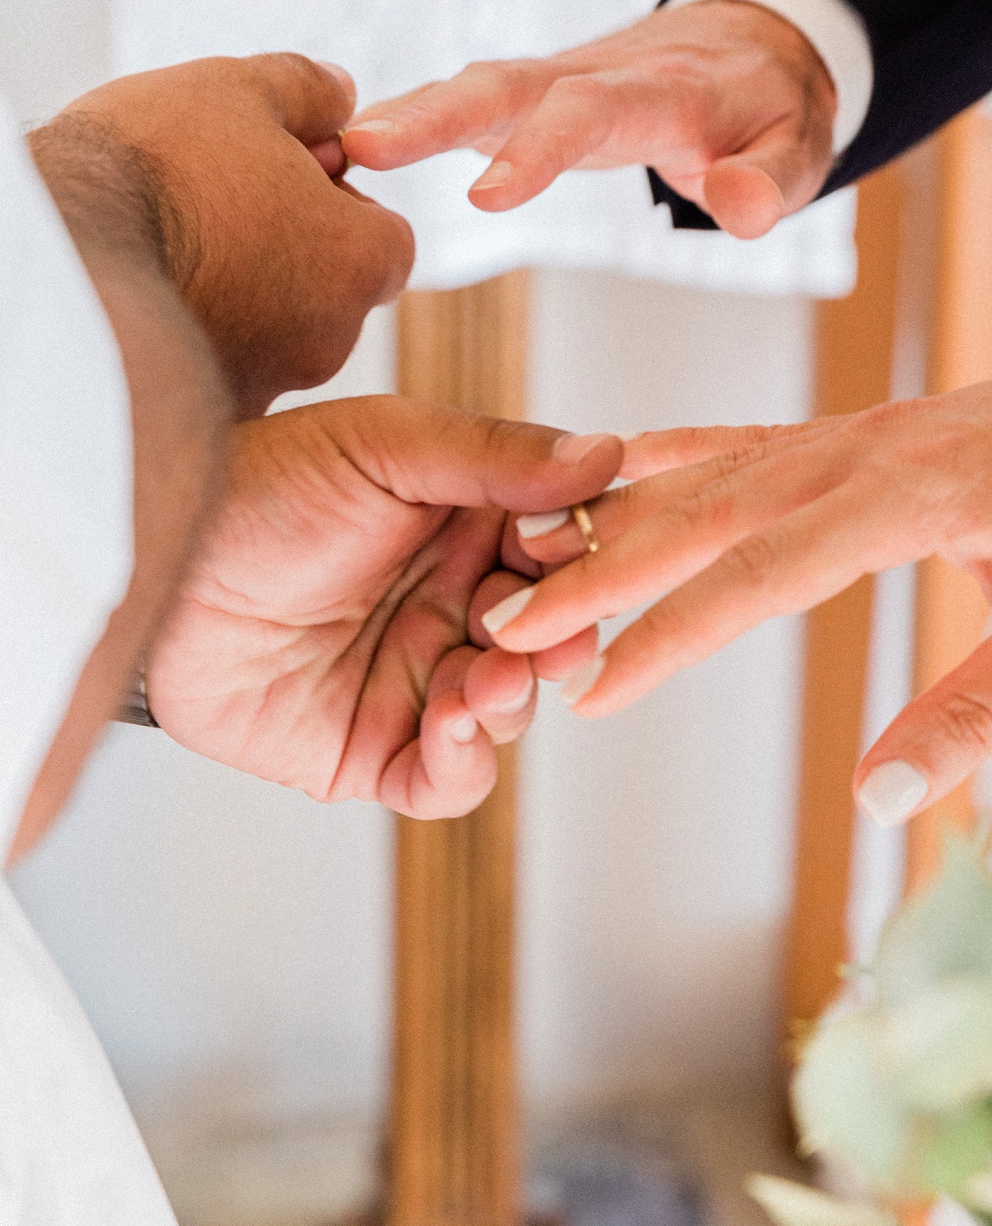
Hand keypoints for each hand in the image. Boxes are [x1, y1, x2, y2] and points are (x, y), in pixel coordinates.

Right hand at [38, 53, 415, 412]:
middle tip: (221, 206)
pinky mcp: (206, 412)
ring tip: (176, 244)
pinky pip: (219, 364)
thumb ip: (306, 91)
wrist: (61, 258)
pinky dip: (200, 332)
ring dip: (244, 292)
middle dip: (292, 249)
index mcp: (356, 261)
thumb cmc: (153, 172)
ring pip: (275, 332)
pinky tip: (156, 290)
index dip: (340, 203)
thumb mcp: (239, 91)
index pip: (386, 238)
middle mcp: (329, 338)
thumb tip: (338, 92)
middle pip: (332, 289)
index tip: (284, 179)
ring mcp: (268, 382)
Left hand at [146, 398, 620, 819]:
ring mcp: (419, 680)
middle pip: (552, 637)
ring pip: (512, 709)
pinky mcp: (376, 750)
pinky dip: (468, 760)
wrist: (152, 564)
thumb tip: (606, 455)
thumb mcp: (382, 445)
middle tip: (551, 634)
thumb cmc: (254, 488)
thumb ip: (493, 455)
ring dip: (515, 695)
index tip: (579, 549)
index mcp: (469, 525)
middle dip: (562, 639)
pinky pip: (450, 780)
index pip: (564, 548)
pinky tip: (453, 720)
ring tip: (487, 674)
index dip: (584, 557)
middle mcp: (454, 604)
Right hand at [342, 0, 836, 239]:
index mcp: (661, 92)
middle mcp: (595, 73)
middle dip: (434, 114)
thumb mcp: (800, 148)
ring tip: (333, 150)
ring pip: (476, 88)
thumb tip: (738, 210)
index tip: (486, 200)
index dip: (540, 150)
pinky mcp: (533, 95)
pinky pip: (468, 102)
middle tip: (361, 148)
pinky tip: (346, 149)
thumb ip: (771, 180)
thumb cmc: (775, 109)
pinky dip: (410, 119)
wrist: (755, 44)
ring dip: (407, 115)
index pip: (593, 113)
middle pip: (508, 84)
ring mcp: (557, 80)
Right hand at [475, 297, 991, 823]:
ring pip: (712, 471)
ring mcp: (861, 431)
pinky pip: (749, 440)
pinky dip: (671, 458)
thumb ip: (980, 708)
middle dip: (600, 574)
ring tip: (525, 567)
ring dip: (618, 520)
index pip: (763, 568)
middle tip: (502, 629)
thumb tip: (882, 799)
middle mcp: (868, 448)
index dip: (670, 633)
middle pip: (706, 509)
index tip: (589, 686)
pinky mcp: (868, 431)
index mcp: (916, 492)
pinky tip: (618, 468)